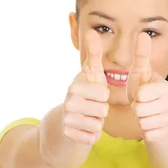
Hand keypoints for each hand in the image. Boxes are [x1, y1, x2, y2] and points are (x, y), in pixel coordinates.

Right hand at [62, 29, 109, 144]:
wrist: (64, 125)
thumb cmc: (84, 96)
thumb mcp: (90, 75)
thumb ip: (94, 55)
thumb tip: (92, 30)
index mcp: (74, 86)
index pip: (103, 93)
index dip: (103, 96)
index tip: (94, 95)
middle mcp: (68, 102)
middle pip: (102, 109)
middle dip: (101, 111)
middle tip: (91, 109)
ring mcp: (67, 120)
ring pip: (98, 124)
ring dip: (97, 124)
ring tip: (88, 118)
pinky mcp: (69, 136)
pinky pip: (93, 138)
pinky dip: (92, 136)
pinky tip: (84, 130)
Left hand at [127, 33, 167, 141]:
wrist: (156, 115)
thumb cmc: (145, 90)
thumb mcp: (141, 73)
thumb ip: (141, 55)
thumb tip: (142, 33)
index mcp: (166, 86)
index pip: (142, 94)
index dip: (135, 96)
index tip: (139, 94)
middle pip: (141, 110)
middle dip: (136, 110)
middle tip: (140, 106)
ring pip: (144, 124)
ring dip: (140, 121)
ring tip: (144, 115)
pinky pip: (149, 135)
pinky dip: (145, 132)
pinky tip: (150, 125)